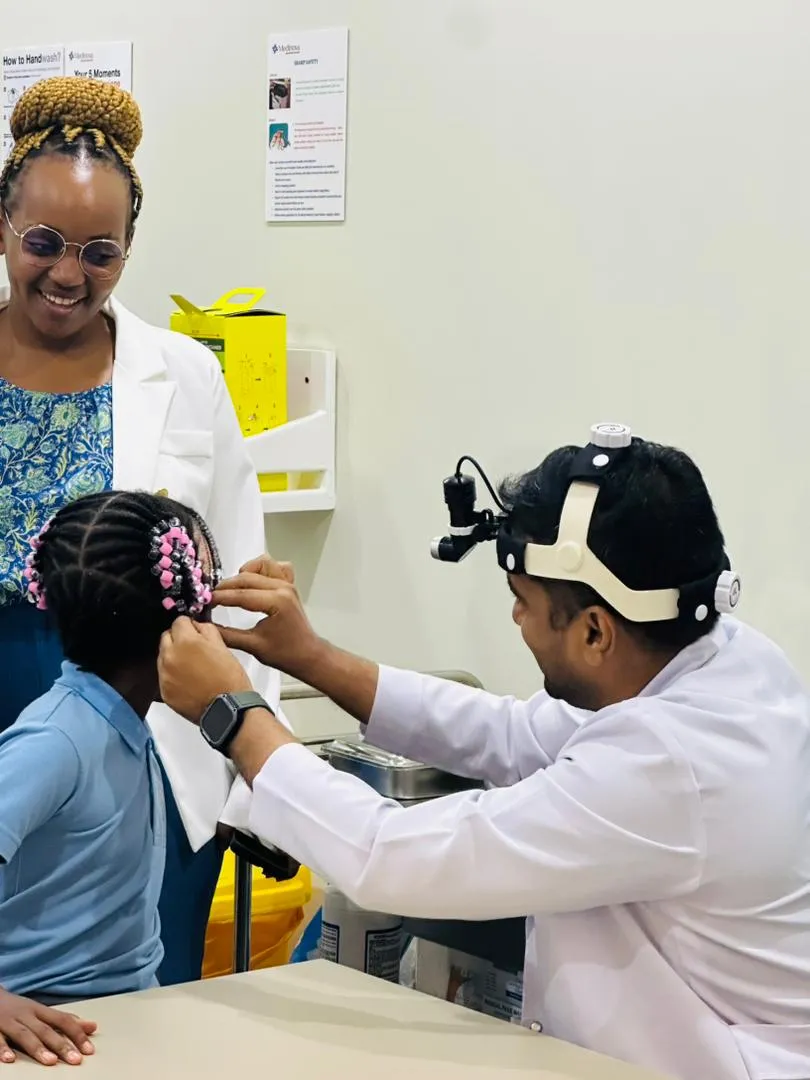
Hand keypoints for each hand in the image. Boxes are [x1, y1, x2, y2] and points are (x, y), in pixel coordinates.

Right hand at [0, 989, 95, 1065]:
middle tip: (75, 1060)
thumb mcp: (41, 1011)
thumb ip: (64, 1020)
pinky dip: (3, 1049)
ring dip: (38, 1048)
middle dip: (61, 1045)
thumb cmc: (19, 1008)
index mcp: (40, 1010)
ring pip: (25, 1035)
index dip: (77, 1034)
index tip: (89, 1050)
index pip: (63, 1020)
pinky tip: (10, 1059)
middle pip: (46, 1030)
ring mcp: (9, 1022)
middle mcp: (27, 1015)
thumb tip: (93, 1026)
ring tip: (51, 1061)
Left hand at [158, 618, 251, 723]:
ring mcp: (165, 675)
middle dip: (178, 639)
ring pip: (163, 656)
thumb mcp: (223, 647)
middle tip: (193, 648)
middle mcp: (170, 656)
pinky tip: (189, 680)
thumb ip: (206, 630)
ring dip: (174, 657)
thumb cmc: (229, 680)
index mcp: (186, 642)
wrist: (228, 709)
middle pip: (166, 637)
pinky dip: (173, 675)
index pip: (178, 621)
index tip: (194, 630)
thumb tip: (197, 625)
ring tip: (193, 667)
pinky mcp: (164, 691)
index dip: (189, 624)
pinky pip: (164, 676)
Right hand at [212, 556, 322, 680]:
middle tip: (210, 597)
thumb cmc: (284, 653)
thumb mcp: (253, 646)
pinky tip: (252, 582)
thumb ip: (227, 635)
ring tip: (232, 589)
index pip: (241, 595)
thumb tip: (204, 626)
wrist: (308, 654)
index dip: (219, 597)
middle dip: (226, 586)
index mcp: (277, 602)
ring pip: (261, 564)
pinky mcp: (289, 584)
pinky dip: (261, 569)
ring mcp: (287, 583)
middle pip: (247, 578)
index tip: (203, 601)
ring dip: (243, 574)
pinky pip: (274, 566)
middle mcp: (283, 587)